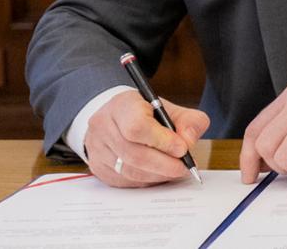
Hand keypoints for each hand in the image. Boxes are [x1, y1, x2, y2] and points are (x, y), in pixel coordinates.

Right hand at [84, 90, 209, 187]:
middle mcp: (103, 126)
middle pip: (134, 154)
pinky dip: (147, 180)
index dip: (162, 141)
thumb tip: (188, 141)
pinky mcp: (98, 168)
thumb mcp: (172, 109)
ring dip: (158, 174)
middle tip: (185, 166)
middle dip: (165, 164)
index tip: (182, 149)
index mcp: (122, 105)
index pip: (137, 127)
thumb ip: (189, 121)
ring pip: (130, 171)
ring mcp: (97, 148)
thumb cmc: (147, 114)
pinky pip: (125, 180)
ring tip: (176, 170)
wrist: (119, 120)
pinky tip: (160, 174)